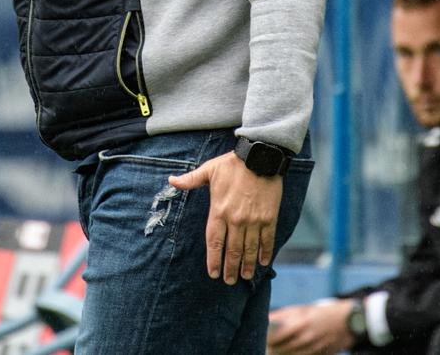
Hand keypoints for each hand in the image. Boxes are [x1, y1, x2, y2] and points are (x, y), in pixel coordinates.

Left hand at [166, 152, 282, 283]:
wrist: (260, 158)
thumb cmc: (232, 164)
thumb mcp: (208, 170)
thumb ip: (190, 180)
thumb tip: (171, 180)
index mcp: (219, 210)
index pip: (214, 242)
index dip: (213, 259)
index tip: (213, 273)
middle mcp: (236, 219)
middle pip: (232, 250)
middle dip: (230, 268)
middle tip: (229, 281)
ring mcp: (253, 220)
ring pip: (249, 249)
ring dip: (247, 265)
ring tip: (245, 277)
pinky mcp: (269, 218)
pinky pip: (267, 240)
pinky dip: (265, 252)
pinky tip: (263, 263)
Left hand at [267, 301, 353, 354]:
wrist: (350, 322)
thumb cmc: (322, 313)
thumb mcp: (302, 309)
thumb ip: (283, 315)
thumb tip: (266, 319)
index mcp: (300, 323)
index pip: (275, 335)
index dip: (265, 337)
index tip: (261, 335)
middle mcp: (306, 339)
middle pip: (280, 349)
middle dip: (270, 348)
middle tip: (264, 345)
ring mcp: (313, 350)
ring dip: (280, 353)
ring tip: (273, 350)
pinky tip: (288, 352)